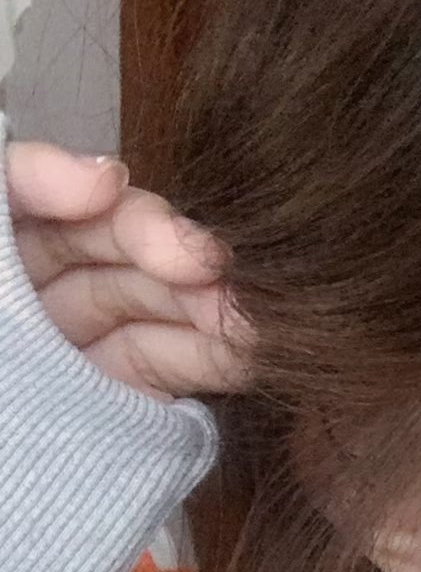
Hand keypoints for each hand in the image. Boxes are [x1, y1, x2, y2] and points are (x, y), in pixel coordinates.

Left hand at [5, 141, 251, 400]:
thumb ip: (17, 203)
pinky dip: (212, 355)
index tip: (107, 190)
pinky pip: (166, 364)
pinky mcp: (121, 397)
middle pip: (95, 238)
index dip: (66, 182)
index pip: (21, 192)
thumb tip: (108, 174)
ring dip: (201, 301)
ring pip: (141, 299)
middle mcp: (27, 291)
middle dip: (155, 242)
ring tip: (246, 312)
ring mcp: (75, 345)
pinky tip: (247, 348)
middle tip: (204, 262)